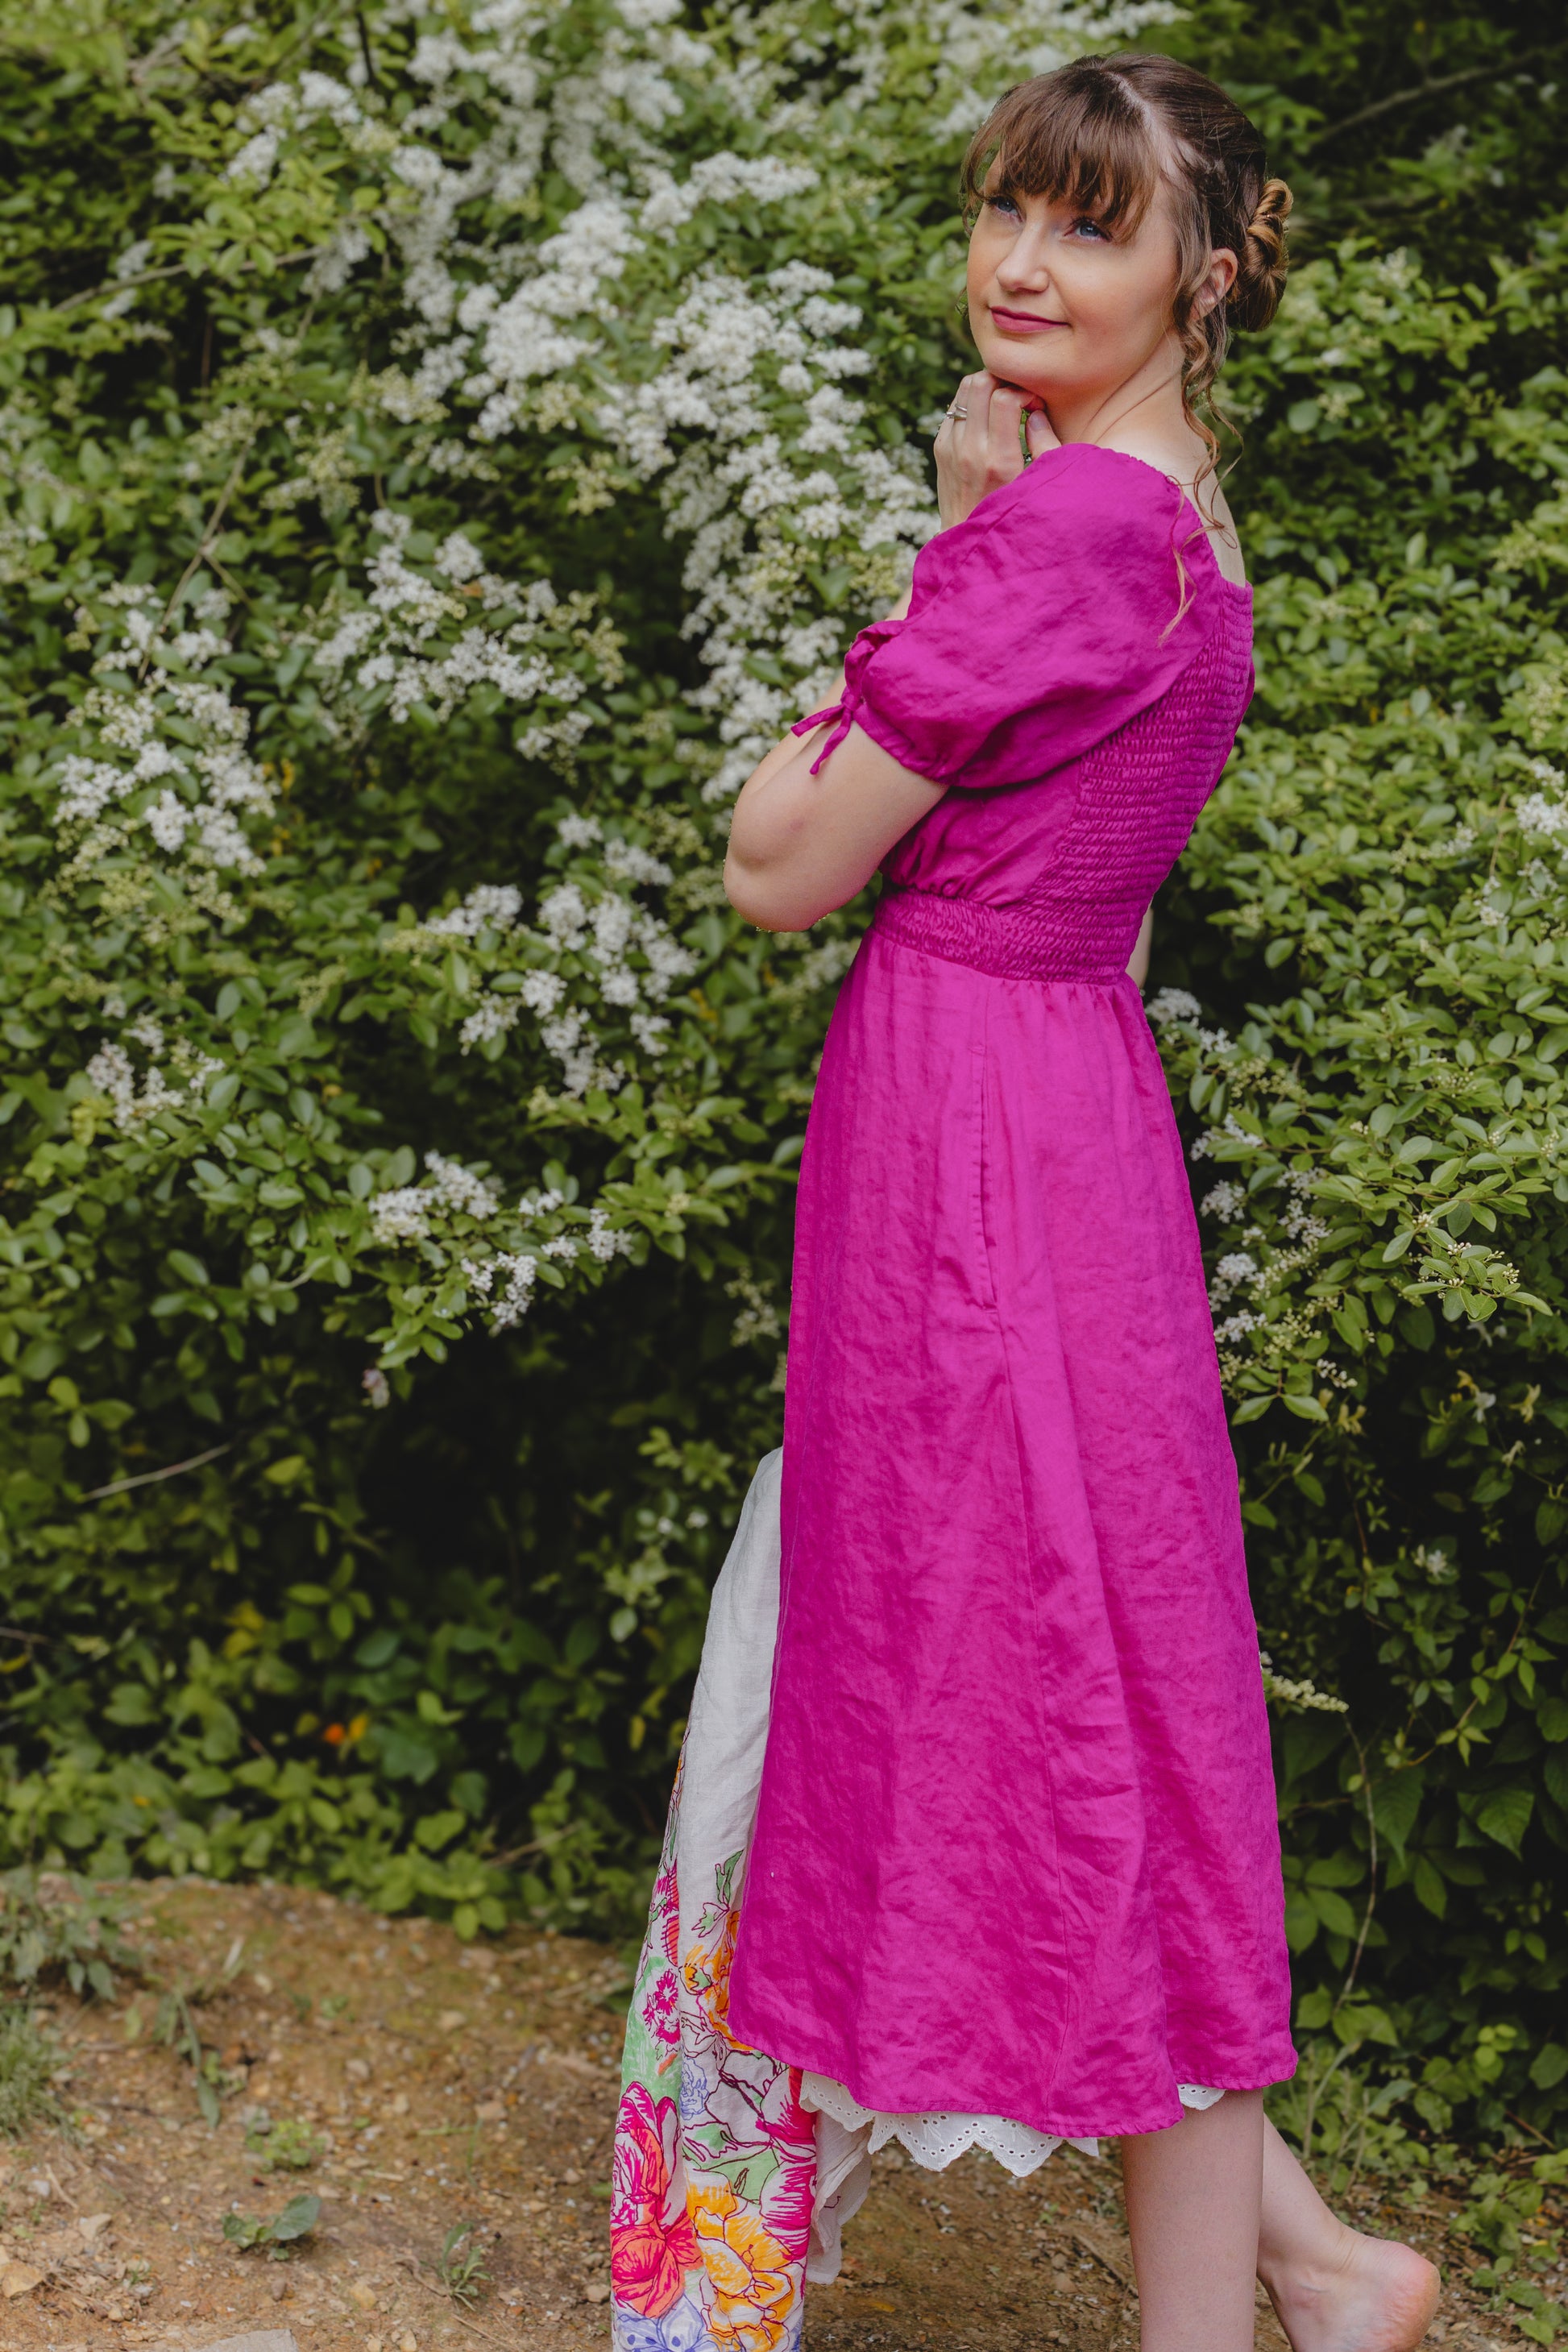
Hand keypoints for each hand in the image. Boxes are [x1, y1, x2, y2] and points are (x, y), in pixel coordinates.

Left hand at [933, 370, 1056, 530]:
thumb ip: (1045, 445)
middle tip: (1017, 394)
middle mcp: (970, 450)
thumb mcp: (1037, 484)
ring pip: (964, 388)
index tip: (1034, 404)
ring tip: (1001, 401)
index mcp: (999, 460)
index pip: (1005, 399)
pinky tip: (985, 417)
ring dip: (986, 385)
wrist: (967, 537)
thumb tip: (1035, 411)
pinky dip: (971, 401)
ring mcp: (950, 447)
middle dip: (1004, 379)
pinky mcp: (939, 446)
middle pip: (981, 383)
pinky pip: (954, 405)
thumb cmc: (1011, 512)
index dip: (1024, 391)